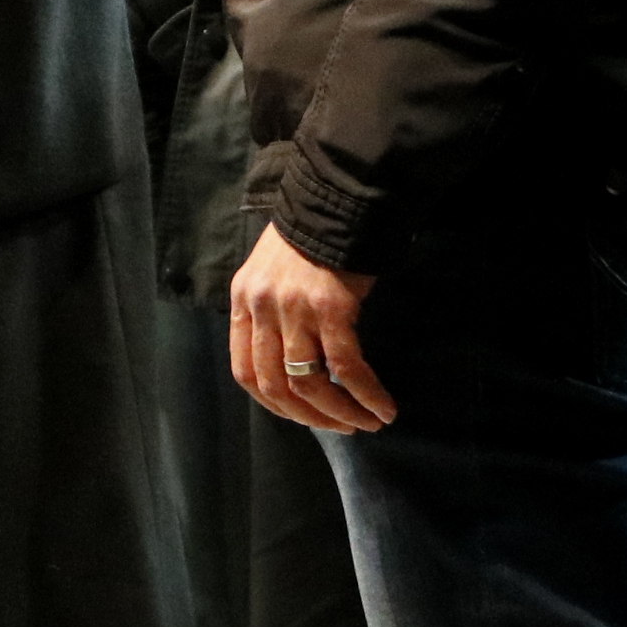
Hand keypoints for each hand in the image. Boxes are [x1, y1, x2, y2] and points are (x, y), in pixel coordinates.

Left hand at [230, 224, 392, 434]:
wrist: (338, 199)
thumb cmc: (309, 238)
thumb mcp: (271, 275)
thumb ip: (271, 314)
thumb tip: (291, 365)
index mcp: (243, 301)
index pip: (245, 372)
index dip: (274, 403)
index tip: (303, 415)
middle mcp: (262, 308)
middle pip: (276, 386)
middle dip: (311, 417)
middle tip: (341, 427)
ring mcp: (294, 309)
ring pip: (309, 383)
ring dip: (340, 413)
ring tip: (367, 423)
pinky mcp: (331, 307)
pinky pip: (346, 367)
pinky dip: (365, 394)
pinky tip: (382, 406)